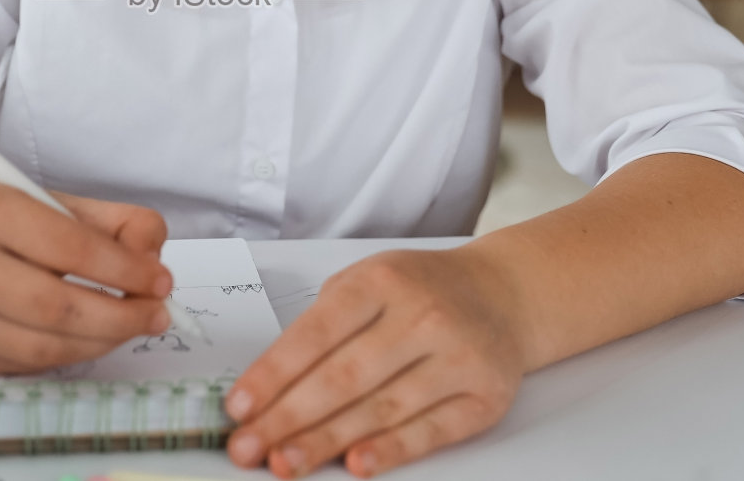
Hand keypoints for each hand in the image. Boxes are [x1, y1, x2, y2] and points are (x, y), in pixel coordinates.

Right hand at [0, 182, 173, 373]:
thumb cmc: (3, 226)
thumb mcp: (56, 204)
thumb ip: (116, 223)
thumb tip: (154, 259)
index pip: (71, 247)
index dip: (126, 270)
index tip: (162, 280)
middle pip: (57, 306)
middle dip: (122, 316)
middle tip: (159, 313)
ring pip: (47, 345)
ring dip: (105, 340)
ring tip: (134, 324)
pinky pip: (33, 364)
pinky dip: (75, 353)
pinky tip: (94, 336)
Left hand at [224, 247, 528, 476]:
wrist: (503, 295)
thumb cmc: (421, 291)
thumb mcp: (368, 281)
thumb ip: (323, 324)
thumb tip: (268, 385)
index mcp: (381, 281)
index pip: (316, 333)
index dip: (273, 374)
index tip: (239, 407)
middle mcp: (421, 315)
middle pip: (344, 376)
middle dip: (288, 417)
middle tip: (248, 447)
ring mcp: (456, 357)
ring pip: (381, 407)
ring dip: (328, 441)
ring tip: (286, 462)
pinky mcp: (484, 397)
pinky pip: (431, 430)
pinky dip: (392, 450)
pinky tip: (357, 466)